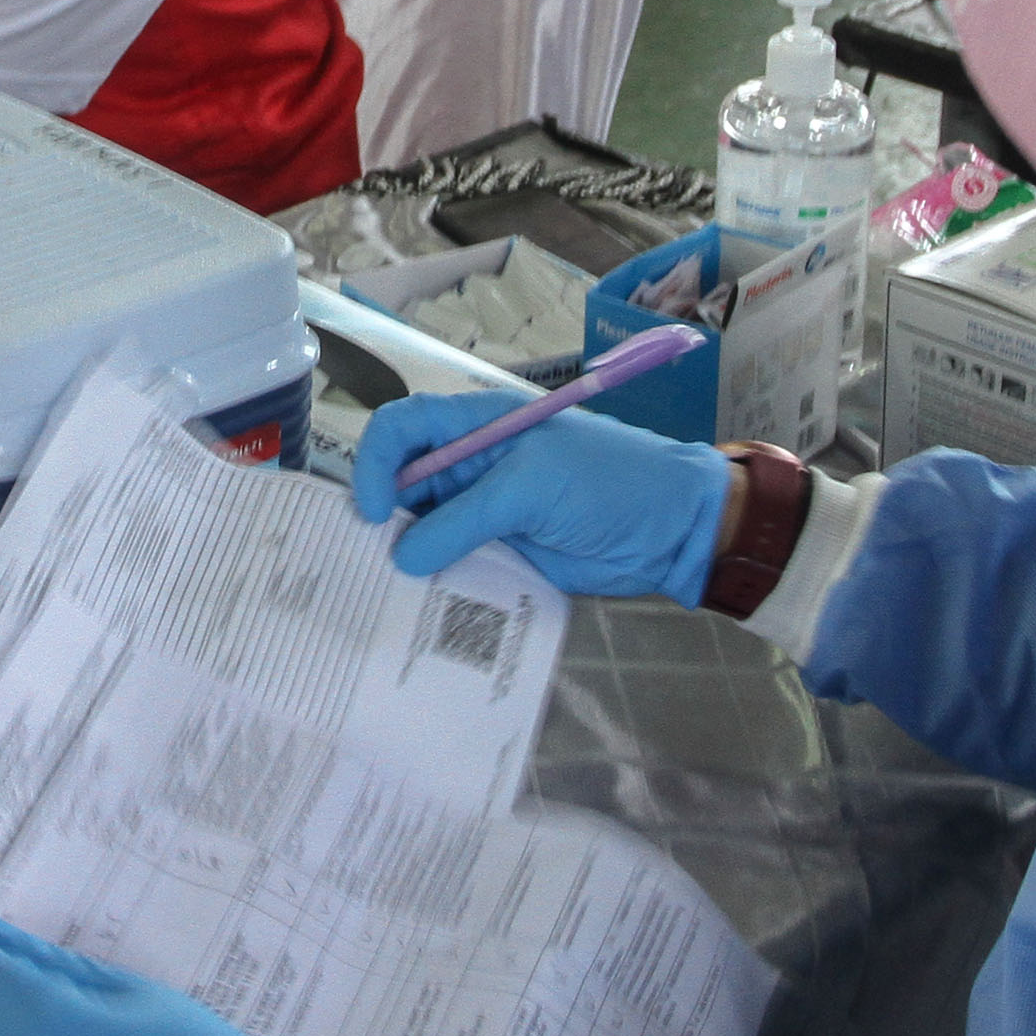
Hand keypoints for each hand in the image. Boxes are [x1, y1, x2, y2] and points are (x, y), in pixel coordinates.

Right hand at [349, 391, 733, 604]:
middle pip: (402, 483)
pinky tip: (417, 610)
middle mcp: (471, 465)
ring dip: (403, 557)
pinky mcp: (502, 554)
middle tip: (362, 562)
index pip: (402, 427)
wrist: (674, 529)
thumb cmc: (607, 483)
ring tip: (380, 594)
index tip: (369, 509)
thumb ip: (462, 520)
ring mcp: (486, 511)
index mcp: (476, 425)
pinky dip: (433, 586)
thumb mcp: (530, 487)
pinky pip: (453, 567)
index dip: (374, 461)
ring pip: (422, 530)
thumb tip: (402, 557)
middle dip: (378, 517)